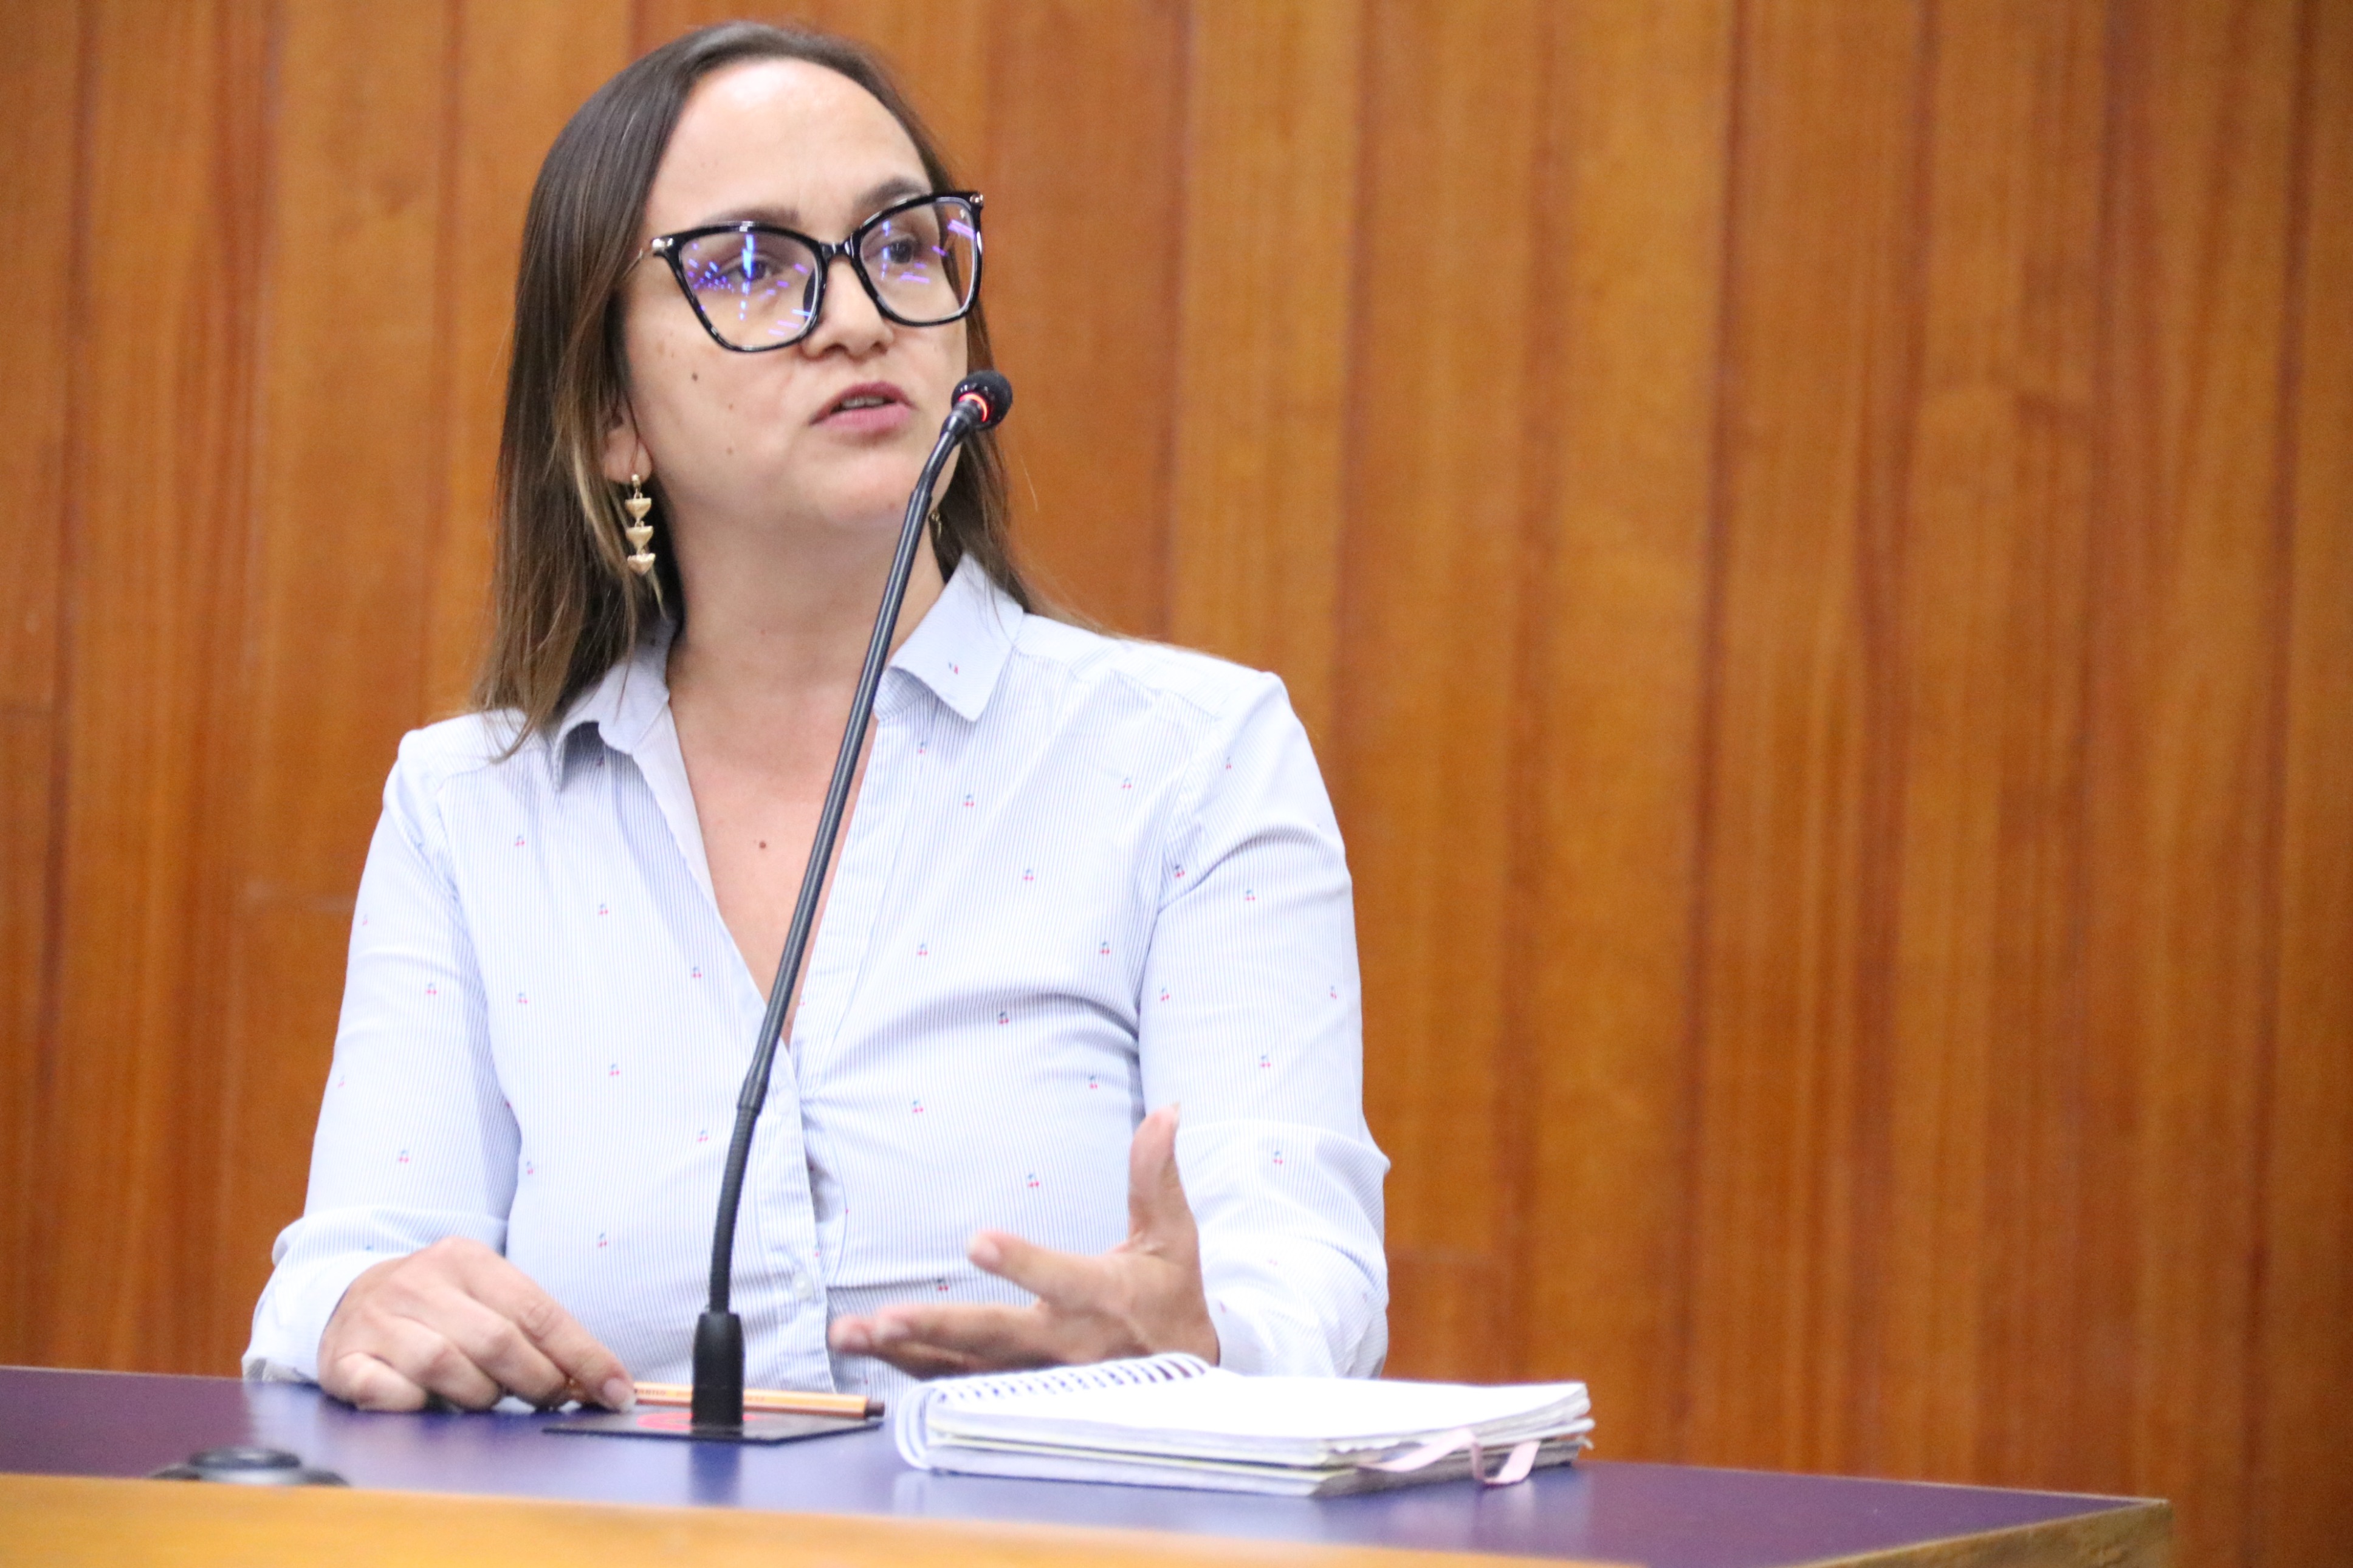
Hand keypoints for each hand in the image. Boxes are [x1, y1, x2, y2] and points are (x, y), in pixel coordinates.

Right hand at [318, 1236, 634, 1412]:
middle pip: (495, 1340)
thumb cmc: (439, 1307)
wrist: (346, 1299)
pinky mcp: (342, 1359)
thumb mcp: (485, 1297)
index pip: (538, 1311)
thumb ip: (533, 1330)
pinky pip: (388, 1392)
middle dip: (537, 1381)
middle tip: (550, 1401)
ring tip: (488, 1401)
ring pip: (444, 1365)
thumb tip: (597, 1381)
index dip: (582, 1357)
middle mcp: (419, 1282)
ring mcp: (376, 1319)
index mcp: (467, 1259)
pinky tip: (428, 1405)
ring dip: (479, 1396)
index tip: (615, 1392)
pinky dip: (417, 1406)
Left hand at [828, 1104, 1218, 1376]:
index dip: (1022, 1263)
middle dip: (939, 1327)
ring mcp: (1035, 1378)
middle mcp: (1065, 1346)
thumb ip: (1155, 1175)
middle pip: (995, 1338)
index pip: (1061, 1279)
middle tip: (885, 1317)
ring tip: (852, 1335)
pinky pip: (957, 1386)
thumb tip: (1165, 1111)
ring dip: (905, 1353)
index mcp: (1103, 1299)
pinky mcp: (1015, 1395)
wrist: (1181, 1381)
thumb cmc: (1168, 1297)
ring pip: (963, 1370)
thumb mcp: (1173, 1237)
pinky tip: (869, 1351)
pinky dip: (912, 1373)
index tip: (978, 1240)